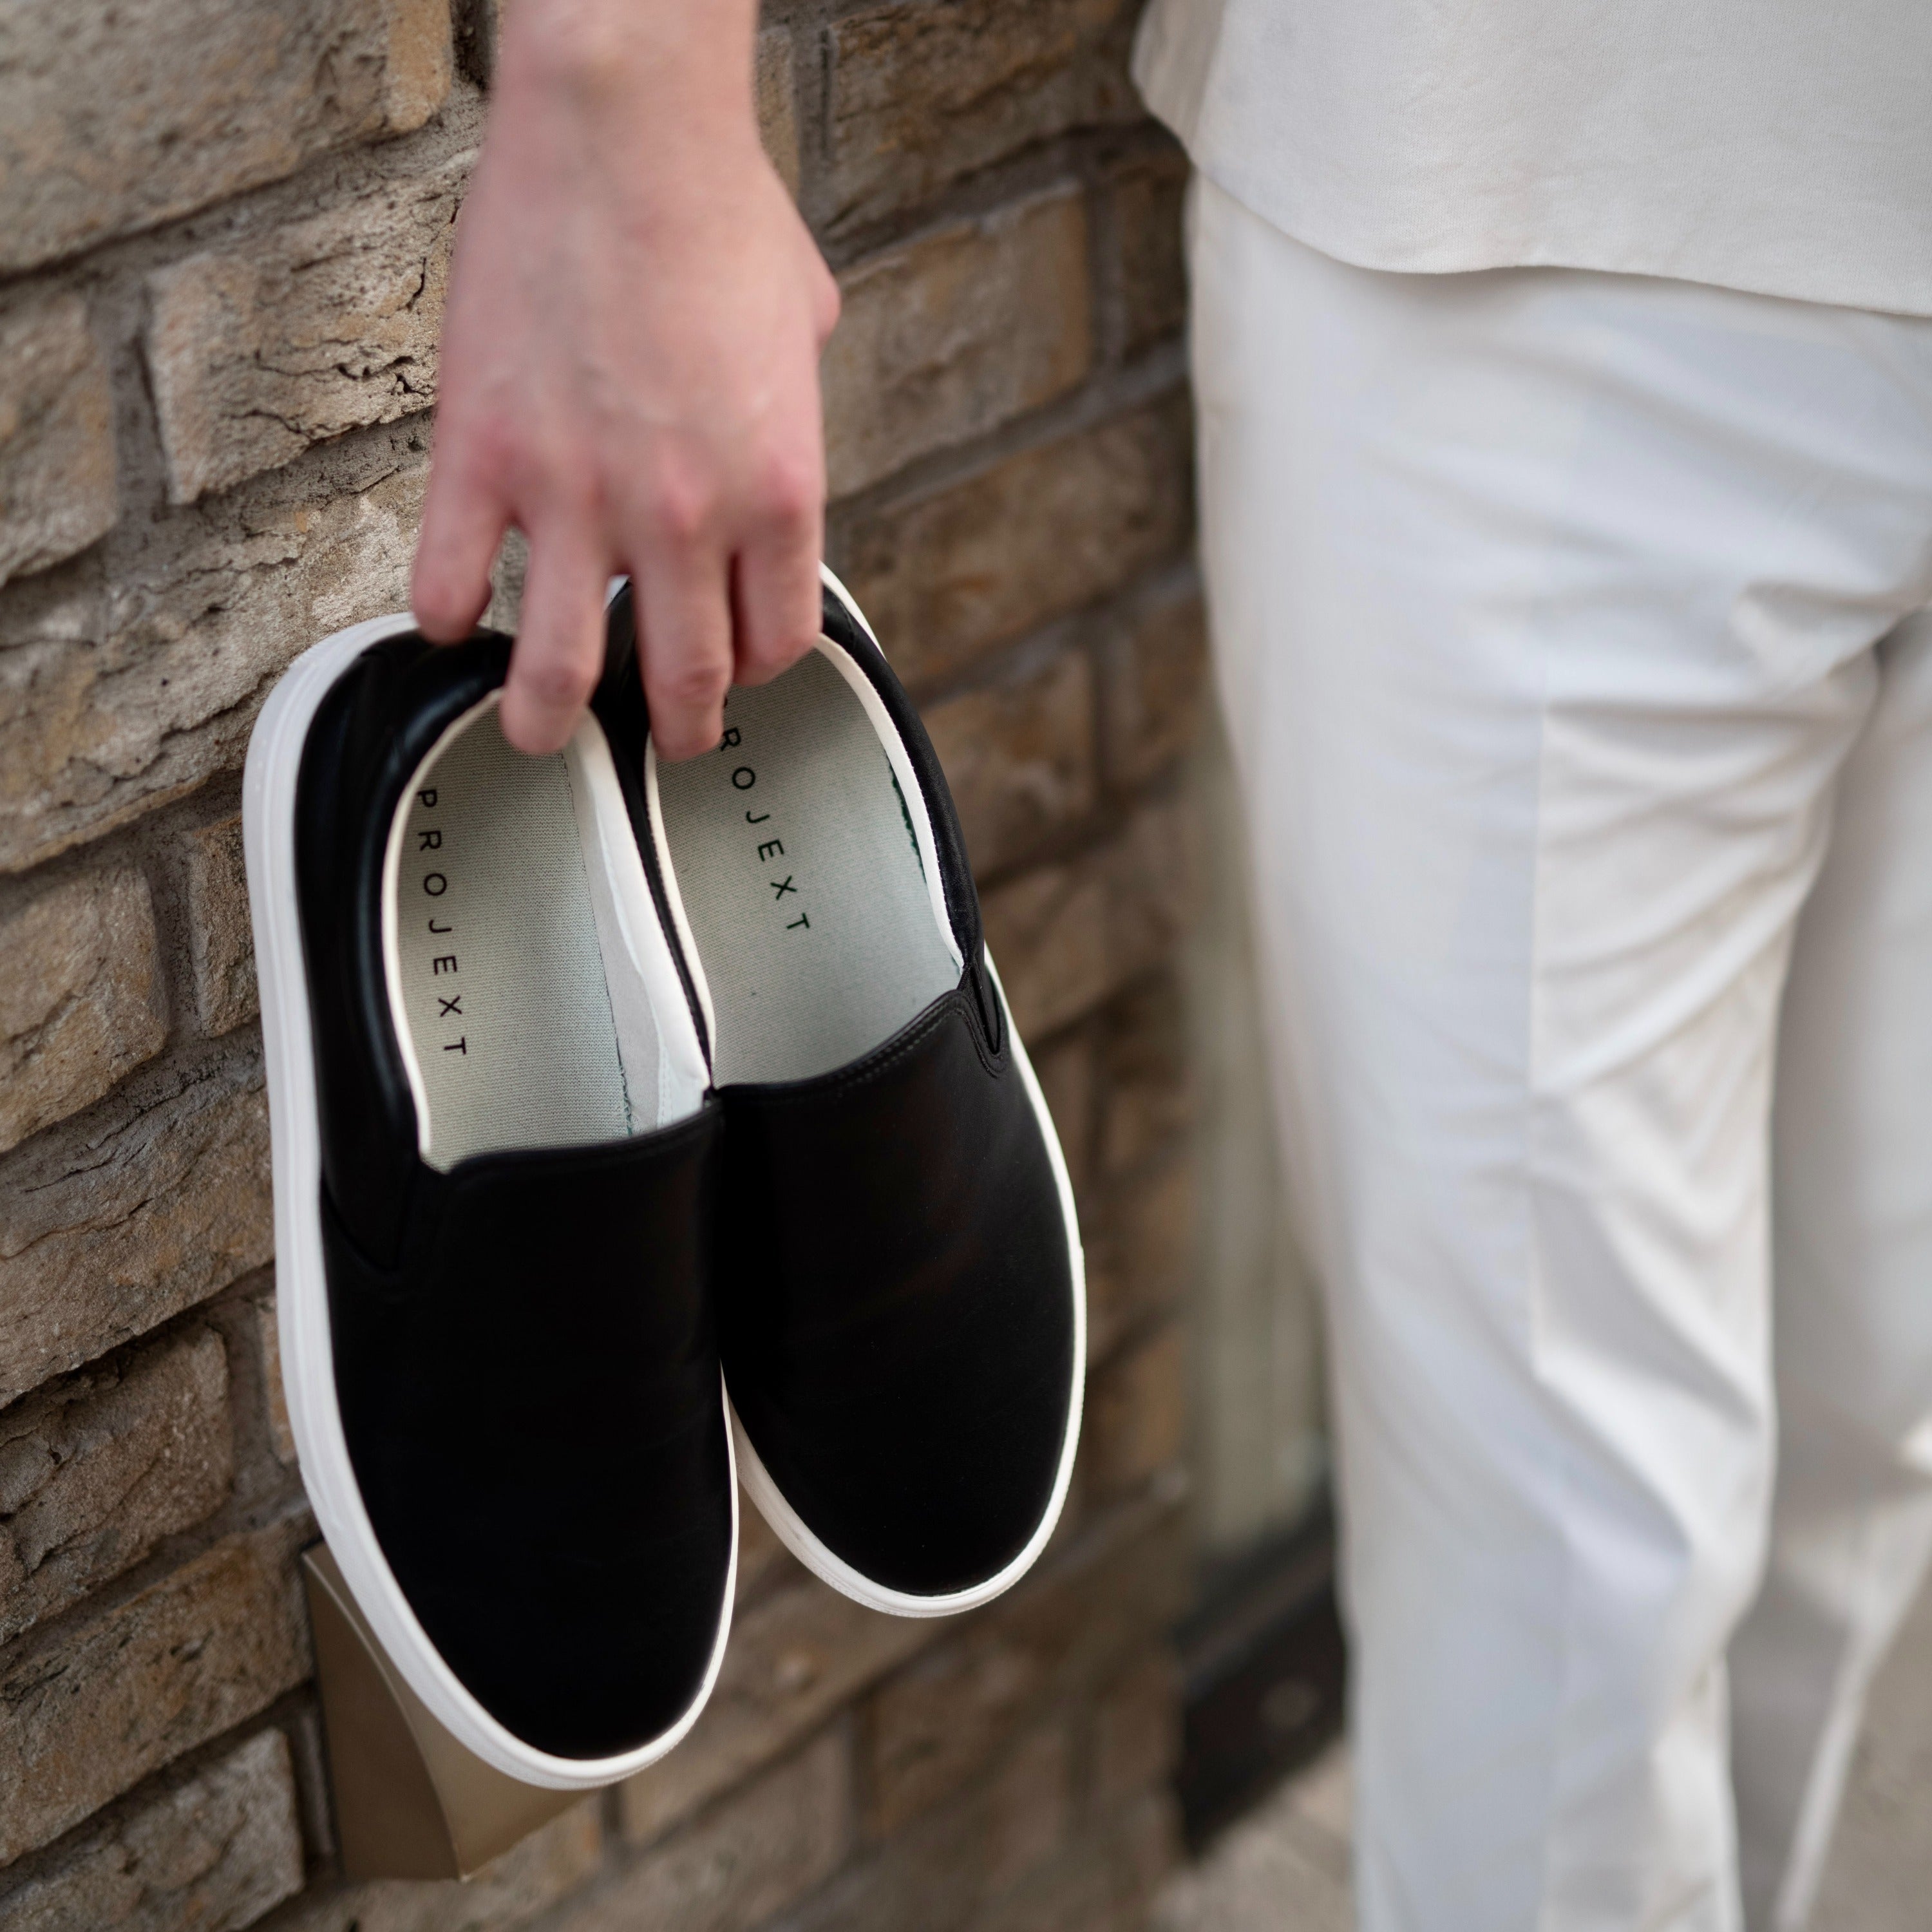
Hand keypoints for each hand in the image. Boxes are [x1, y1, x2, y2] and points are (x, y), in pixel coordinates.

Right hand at [412, 0, 839, 758]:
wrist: (624, 129)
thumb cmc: (715, 206)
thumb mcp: (805, 325)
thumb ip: (796, 405)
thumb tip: (778, 420)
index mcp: (777, 492)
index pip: (778, 642)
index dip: (757, 670)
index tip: (735, 669)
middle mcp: (686, 517)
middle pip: (688, 681)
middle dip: (679, 728)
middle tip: (663, 737)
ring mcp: (579, 497)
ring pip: (562, 670)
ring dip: (550, 721)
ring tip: (540, 735)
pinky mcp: (484, 458)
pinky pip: (452, 579)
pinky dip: (445, 616)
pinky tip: (449, 620)